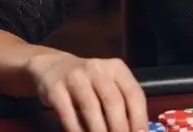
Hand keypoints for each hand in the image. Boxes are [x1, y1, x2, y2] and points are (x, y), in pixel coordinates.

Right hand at [26, 52, 147, 131]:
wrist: (53, 66)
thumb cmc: (88, 80)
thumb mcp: (108, 82)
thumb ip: (121, 100)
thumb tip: (135, 129)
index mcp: (116, 68)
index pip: (133, 93)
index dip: (139, 116)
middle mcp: (98, 69)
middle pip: (113, 101)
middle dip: (120, 127)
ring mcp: (76, 78)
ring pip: (91, 108)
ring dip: (99, 130)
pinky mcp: (56, 89)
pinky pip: (68, 113)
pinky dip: (76, 129)